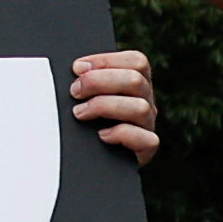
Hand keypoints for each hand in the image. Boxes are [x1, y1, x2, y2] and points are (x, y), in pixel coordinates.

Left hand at [67, 48, 161, 166]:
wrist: (88, 160)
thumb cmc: (83, 121)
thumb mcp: (85, 96)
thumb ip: (85, 80)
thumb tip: (76, 69)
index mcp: (135, 83)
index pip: (136, 61)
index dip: (106, 61)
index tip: (77, 68)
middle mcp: (146, 101)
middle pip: (135, 80)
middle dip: (98, 82)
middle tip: (74, 92)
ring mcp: (147, 125)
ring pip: (139, 107)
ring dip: (104, 106)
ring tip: (80, 113)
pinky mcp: (146, 148)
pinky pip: (145, 139)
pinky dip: (121, 134)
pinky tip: (101, 135)